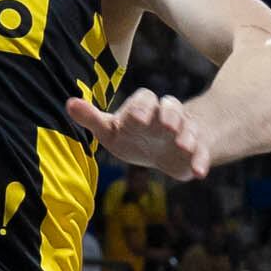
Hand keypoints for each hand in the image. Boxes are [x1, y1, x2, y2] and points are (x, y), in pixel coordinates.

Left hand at [65, 87, 209, 181]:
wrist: (165, 148)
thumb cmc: (133, 136)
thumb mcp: (111, 129)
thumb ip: (92, 118)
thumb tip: (69, 103)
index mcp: (144, 108)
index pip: (145, 98)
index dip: (141, 107)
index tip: (137, 119)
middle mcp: (166, 116)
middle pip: (171, 107)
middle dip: (169, 116)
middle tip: (166, 127)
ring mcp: (183, 132)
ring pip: (189, 128)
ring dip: (186, 136)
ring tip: (182, 146)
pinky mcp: (196, 151)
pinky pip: (201, 152)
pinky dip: (201, 161)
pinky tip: (198, 172)